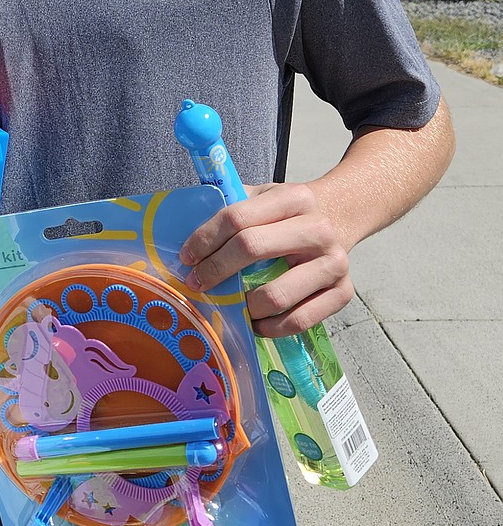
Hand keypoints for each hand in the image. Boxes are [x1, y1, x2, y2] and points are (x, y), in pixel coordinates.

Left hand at [178, 182, 353, 337]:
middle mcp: (318, 229)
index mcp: (294, 198)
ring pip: (276, 295)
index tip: (187, 257)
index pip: (237, 217)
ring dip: (242, 306)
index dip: (205, 239)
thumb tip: (181, 232)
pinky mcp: (343, 293)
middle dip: (215, 270)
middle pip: (251, 248)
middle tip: (196, 284)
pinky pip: (298, 321)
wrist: (341, 216)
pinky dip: (270, 328)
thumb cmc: (288, 214)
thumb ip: (230, 207)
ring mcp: (334, 263)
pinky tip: (254, 321)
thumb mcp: (263, 197)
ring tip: (228, 304)